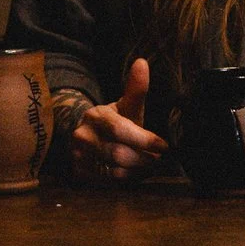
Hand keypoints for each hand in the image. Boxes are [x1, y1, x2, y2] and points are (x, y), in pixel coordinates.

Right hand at [69, 58, 168, 182]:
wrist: (84, 136)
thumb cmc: (113, 121)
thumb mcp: (124, 106)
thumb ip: (135, 90)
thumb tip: (142, 63)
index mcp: (96, 116)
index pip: (121, 130)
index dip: (145, 140)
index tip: (164, 145)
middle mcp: (83, 137)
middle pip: (120, 154)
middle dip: (145, 158)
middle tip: (159, 157)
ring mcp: (79, 157)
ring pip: (116, 171)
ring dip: (139, 170)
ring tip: (150, 164)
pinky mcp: (80, 174)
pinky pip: (110, 182)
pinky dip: (128, 179)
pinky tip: (136, 172)